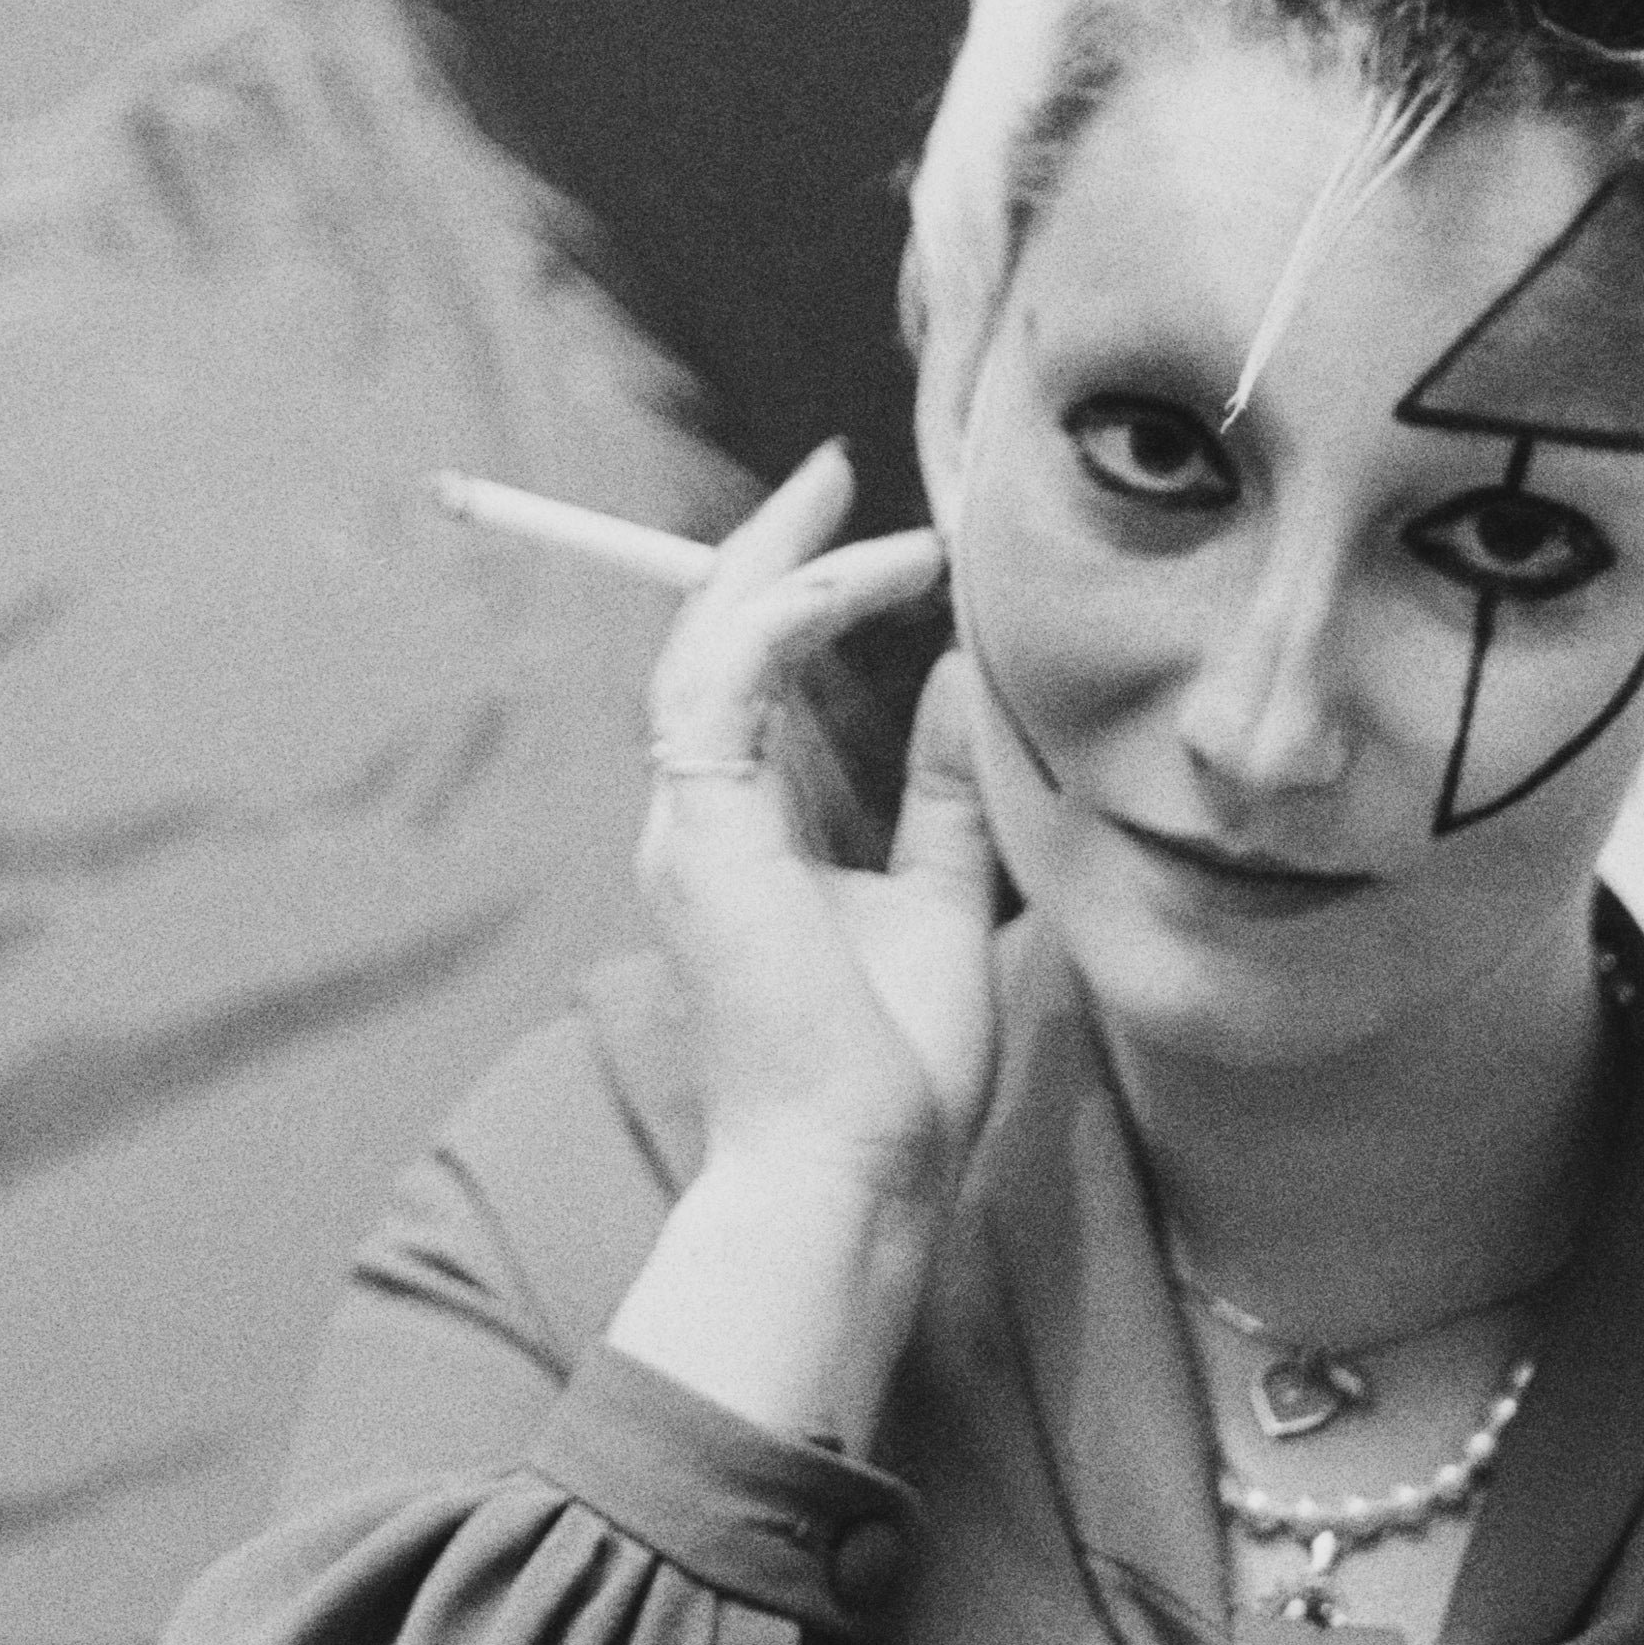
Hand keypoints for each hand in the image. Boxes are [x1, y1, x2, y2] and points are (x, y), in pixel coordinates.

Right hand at [635, 442, 997, 1213]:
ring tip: (849, 501)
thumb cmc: (893, 1072)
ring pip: (706, 642)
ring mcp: (690, 822)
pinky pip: (729, 675)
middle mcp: (700, 819)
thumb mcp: (942, 901)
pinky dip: (791, 611)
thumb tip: (953, 687)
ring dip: (778, 560)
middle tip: (833, 474)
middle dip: (765, 547)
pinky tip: (870, 578)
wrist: (857, 1171)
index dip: (792, 595)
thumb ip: (935, 799)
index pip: (750, 682)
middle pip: (710, 640)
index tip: (872, 535)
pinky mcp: (703, 826)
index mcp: (744, 838)